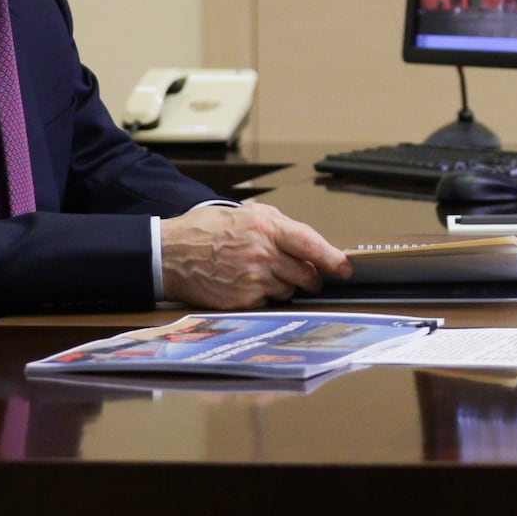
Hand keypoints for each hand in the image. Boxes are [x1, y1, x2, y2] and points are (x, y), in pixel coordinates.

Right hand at [159, 202, 350, 308]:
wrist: (171, 254)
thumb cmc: (206, 231)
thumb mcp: (244, 213)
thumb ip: (277, 224)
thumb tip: (306, 241)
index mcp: (266, 227)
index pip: (310, 244)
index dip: (332, 259)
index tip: (345, 268)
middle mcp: (263, 253)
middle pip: (306, 274)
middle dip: (310, 277)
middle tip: (305, 275)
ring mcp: (253, 279)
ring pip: (289, 290)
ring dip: (285, 285)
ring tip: (262, 273)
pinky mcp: (243, 300)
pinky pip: (269, 302)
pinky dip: (264, 296)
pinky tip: (247, 284)